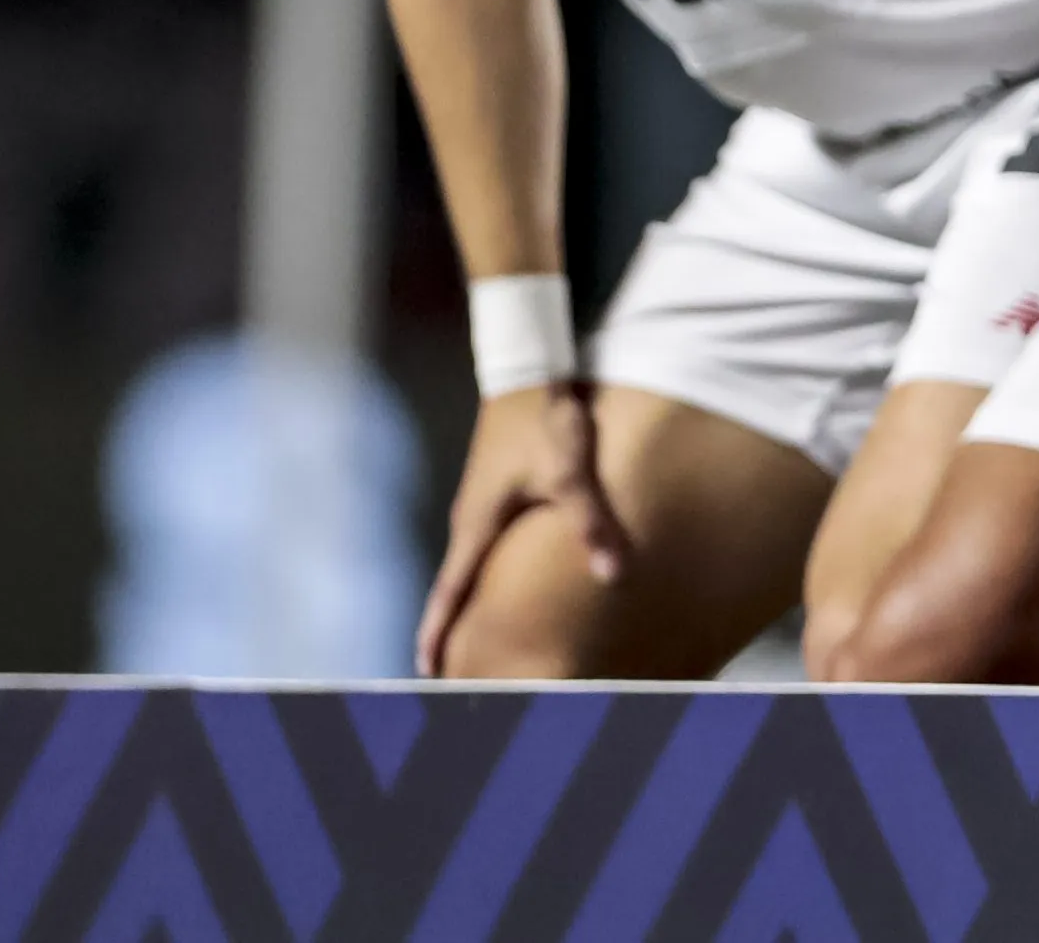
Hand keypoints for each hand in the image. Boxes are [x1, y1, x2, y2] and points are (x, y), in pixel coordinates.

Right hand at [418, 381, 623, 671]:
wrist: (529, 367)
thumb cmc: (543, 419)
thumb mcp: (570, 471)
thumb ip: (590, 522)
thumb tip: (611, 575)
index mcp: (477, 525)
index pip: (450, 593)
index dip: (438, 633)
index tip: (426, 671)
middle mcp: (468, 521)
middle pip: (453, 587)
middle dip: (449, 629)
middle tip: (450, 671)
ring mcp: (478, 505)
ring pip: (467, 567)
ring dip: (465, 602)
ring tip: (473, 639)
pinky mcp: (493, 490)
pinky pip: (482, 546)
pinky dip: (481, 576)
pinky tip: (499, 585)